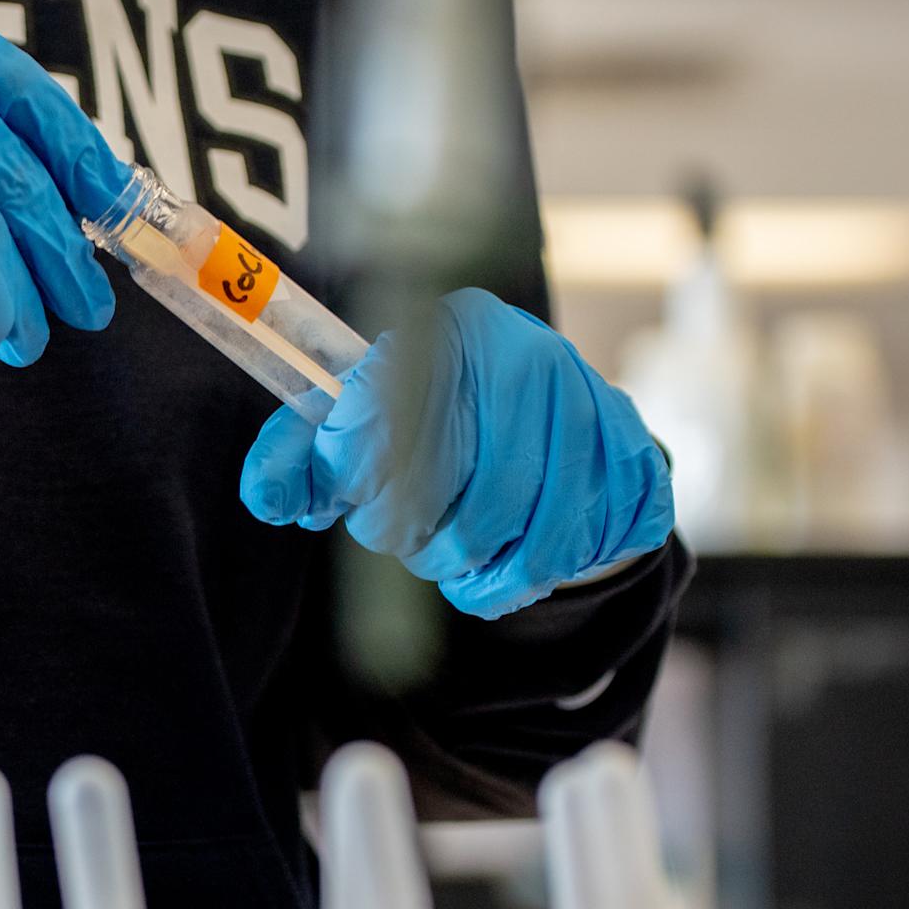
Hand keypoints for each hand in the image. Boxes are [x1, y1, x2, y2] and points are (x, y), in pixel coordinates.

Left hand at [238, 287, 672, 618]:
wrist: (514, 400)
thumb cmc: (416, 419)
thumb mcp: (346, 427)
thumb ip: (299, 460)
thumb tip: (267, 500)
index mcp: (453, 331)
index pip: (425, 434)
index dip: (396, 505)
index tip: (379, 529)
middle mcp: (534, 354)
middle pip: (499, 491)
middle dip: (448, 550)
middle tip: (422, 559)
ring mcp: (598, 399)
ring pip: (559, 529)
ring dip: (504, 577)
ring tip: (466, 577)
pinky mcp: (641, 447)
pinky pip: (613, 534)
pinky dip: (565, 569)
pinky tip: (526, 563)